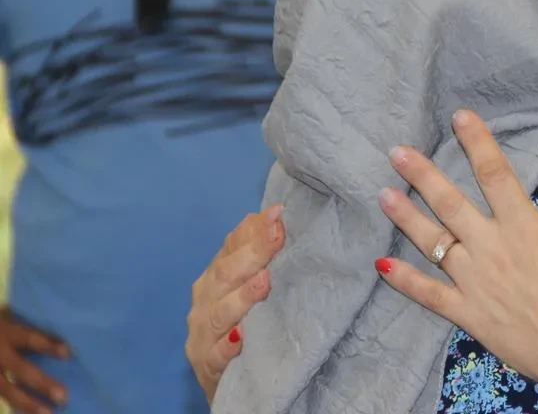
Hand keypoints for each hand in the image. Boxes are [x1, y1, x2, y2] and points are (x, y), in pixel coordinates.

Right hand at [0, 309, 68, 413]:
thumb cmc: (4, 325)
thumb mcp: (15, 320)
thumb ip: (36, 328)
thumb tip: (70, 341)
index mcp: (8, 332)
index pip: (29, 338)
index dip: (47, 346)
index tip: (68, 354)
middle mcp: (0, 353)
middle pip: (20, 368)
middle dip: (42, 383)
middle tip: (63, 396)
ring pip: (7, 390)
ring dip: (28, 403)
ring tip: (47, 413)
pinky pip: (2, 396)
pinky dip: (18, 408)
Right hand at [185, 204, 284, 402]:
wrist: (226, 380)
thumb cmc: (240, 325)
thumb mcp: (246, 287)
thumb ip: (257, 255)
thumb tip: (276, 215)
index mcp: (216, 278)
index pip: (231, 248)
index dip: (253, 231)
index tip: (278, 214)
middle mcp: (206, 301)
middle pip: (226, 274)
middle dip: (252, 253)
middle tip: (277, 235)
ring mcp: (203, 334)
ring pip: (220, 313)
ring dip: (241, 296)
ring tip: (264, 280)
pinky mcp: (207, 365)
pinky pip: (216, 355)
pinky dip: (227, 347)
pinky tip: (240, 338)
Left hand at [374, 110, 537, 400]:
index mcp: (526, 228)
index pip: (496, 174)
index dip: (477, 142)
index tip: (459, 117)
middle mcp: (493, 250)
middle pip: (451, 204)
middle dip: (422, 175)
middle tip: (397, 151)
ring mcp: (475, 283)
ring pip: (433, 243)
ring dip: (406, 217)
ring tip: (384, 193)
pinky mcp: (468, 313)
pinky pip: (429, 294)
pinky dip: (404, 281)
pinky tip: (381, 266)